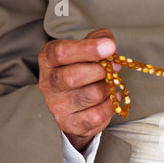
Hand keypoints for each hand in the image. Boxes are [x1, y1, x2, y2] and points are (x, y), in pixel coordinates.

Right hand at [38, 28, 118, 151]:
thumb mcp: (87, 50)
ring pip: (91, 95)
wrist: (75, 107)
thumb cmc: (83, 72)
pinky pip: (98, 114)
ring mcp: (58, 106)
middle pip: (73, 76)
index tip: (110, 47)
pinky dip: (111, 104)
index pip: (61, 52)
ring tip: (110, 84)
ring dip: (108, 88)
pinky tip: (112, 98)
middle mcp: (48, 84)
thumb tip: (109, 43)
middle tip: (115, 68)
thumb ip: (99, 39)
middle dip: (100, 71)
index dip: (88, 49)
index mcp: (48, 60)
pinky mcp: (72, 123)